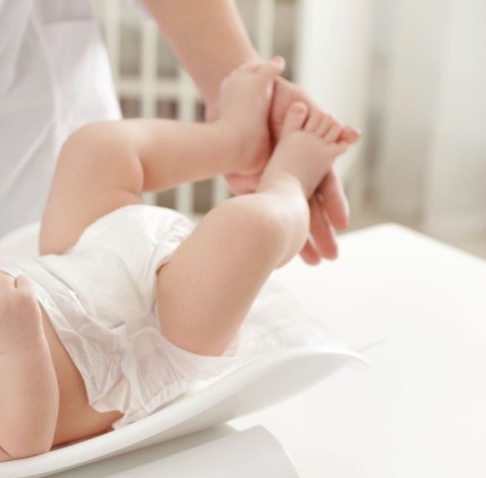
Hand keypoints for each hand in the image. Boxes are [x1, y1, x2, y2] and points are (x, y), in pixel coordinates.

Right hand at [0, 275, 44, 354]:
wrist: (22, 352)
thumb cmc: (0, 337)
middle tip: (5, 311)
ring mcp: (8, 299)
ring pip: (5, 280)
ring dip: (10, 289)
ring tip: (15, 307)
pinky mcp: (25, 296)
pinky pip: (22, 278)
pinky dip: (24, 286)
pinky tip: (25, 302)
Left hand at [207, 75, 361, 263]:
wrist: (239, 95)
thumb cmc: (274, 98)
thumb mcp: (300, 106)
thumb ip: (323, 122)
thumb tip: (355, 135)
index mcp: (310, 158)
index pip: (326, 188)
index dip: (334, 206)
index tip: (342, 224)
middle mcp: (294, 174)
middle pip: (310, 209)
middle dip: (321, 233)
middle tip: (332, 257)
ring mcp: (272, 181)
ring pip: (287, 216)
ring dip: (298, 241)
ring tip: (310, 264)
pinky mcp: (250, 184)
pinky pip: (260, 211)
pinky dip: (268, 230)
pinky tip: (274, 251)